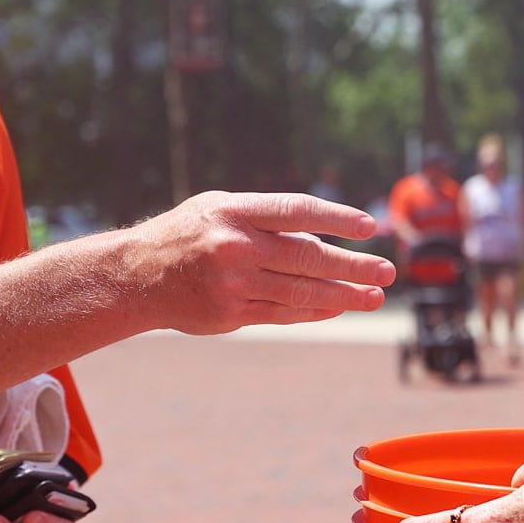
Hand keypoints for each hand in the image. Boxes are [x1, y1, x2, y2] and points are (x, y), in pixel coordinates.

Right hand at [114, 192, 396, 334]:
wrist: (135, 275)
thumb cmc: (187, 234)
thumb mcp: (219, 209)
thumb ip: (266, 218)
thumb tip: (324, 235)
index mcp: (234, 211)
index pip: (296, 211)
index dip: (337, 218)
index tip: (370, 227)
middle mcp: (235, 246)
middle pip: (307, 256)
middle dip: (353, 265)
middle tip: (388, 271)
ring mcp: (233, 283)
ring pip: (301, 291)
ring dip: (344, 295)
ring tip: (374, 297)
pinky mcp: (231, 313)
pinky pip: (283, 314)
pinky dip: (315, 311)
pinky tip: (338, 308)